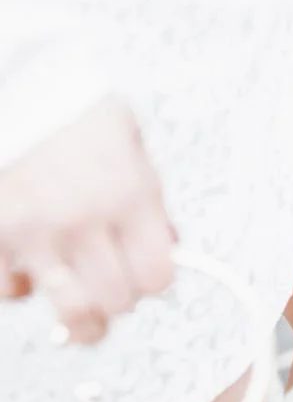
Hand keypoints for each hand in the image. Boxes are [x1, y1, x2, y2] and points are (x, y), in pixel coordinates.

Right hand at [0, 99, 175, 343]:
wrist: (21, 85)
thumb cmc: (76, 109)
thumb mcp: (131, 145)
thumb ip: (149, 201)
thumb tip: (169, 246)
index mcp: (130, 194)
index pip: (157, 276)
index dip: (155, 281)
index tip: (148, 276)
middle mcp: (86, 219)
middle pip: (117, 302)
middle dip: (119, 301)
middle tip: (113, 288)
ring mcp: (37, 233)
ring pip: (70, 311)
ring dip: (78, 315)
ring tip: (79, 306)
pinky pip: (11, 292)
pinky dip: (20, 288)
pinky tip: (29, 269)